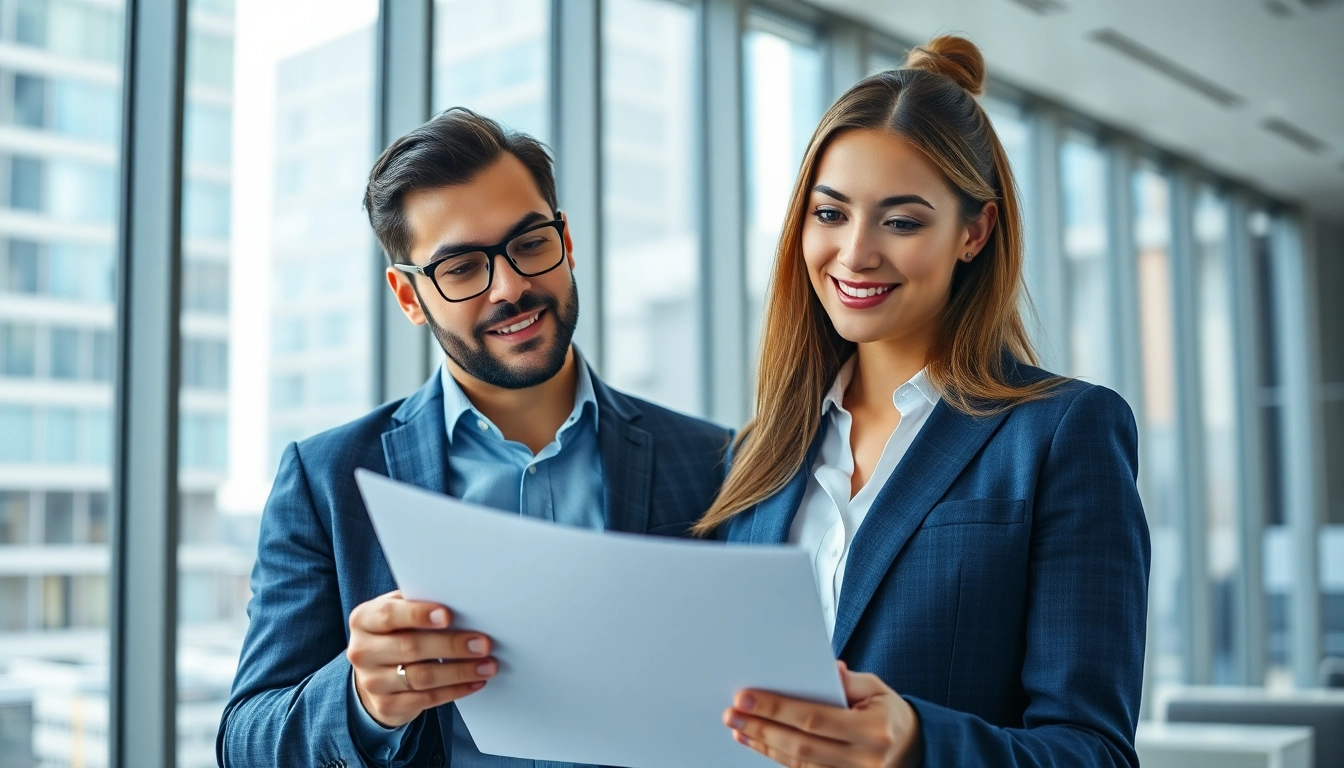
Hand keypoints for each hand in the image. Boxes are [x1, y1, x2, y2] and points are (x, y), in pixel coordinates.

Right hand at [346, 590, 496, 727]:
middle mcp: (362, 651)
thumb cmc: (396, 632)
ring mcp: (372, 682)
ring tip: (487, 665)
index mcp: (364, 620)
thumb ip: (419, 603)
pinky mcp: (387, 706)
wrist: (375, 675)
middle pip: (410, 647)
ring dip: (460, 671)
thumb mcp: (398, 612)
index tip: (448, 616)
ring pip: (422, 677)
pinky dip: (455, 690)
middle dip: (451, 645)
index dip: (418, 614)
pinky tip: (475, 682)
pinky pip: (427, 699)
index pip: (388, 615)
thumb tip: (460, 601)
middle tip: (483, 644)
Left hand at [723, 661, 920, 767]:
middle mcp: (865, 760)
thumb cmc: (888, 713)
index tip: (745, 697)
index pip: (815, 718)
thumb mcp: (876, 689)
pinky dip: (778, 758)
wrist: (914, 750)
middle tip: (731, 715)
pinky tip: (759, 744)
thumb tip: (825, 669)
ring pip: (799, 764)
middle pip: (801, 745)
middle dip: (761, 728)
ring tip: (739, 730)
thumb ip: (848, 681)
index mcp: (874, 730)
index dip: (776, 708)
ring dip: (764, 745)